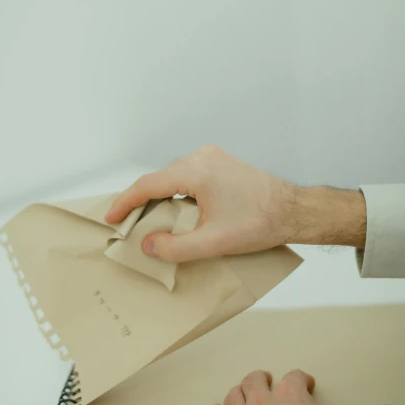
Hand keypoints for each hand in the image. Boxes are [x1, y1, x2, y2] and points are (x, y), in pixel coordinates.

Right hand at [105, 145, 366, 262]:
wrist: (293, 210)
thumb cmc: (259, 223)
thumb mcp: (214, 242)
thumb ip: (175, 247)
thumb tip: (147, 245)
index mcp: (196, 172)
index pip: (148, 185)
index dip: (125, 202)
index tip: (111, 218)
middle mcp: (201, 157)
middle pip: (158, 178)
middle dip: (140, 200)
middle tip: (126, 223)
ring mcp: (211, 156)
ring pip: (172, 176)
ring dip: (158, 196)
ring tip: (147, 219)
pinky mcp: (220, 161)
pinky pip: (186, 174)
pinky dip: (174, 190)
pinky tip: (174, 209)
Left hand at [206, 368, 397, 404]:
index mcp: (292, 396)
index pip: (294, 377)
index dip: (300, 379)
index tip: (305, 384)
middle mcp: (264, 403)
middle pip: (256, 380)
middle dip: (262, 379)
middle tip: (268, 382)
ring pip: (234, 397)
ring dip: (238, 393)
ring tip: (243, 395)